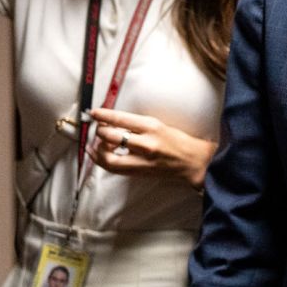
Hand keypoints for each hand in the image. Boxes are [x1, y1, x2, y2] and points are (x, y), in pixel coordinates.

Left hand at [85, 107, 216, 188]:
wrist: (192, 161)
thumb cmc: (178, 141)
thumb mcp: (159, 125)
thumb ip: (137, 125)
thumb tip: (114, 124)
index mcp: (152, 127)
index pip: (121, 119)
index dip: (104, 116)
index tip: (94, 113)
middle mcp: (146, 143)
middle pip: (111, 137)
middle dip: (100, 132)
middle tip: (98, 129)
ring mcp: (141, 160)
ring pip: (109, 157)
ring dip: (98, 150)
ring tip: (98, 144)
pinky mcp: (139, 172)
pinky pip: (114, 168)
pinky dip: (102, 161)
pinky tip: (98, 155)